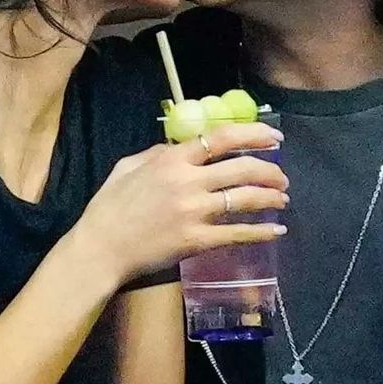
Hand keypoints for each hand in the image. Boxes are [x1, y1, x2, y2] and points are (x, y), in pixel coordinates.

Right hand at [79, 121, 288, 281]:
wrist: (100, 249)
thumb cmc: (108, 207)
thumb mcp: (127, 167)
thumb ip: (157, 153)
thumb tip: (182, 147)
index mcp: (172, 160)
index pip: (222, 138)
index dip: (254, 135)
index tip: (274, 136)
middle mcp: (188, 182)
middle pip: (242, 168)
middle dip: (270, 170)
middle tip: (282, 176)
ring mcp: (194, 212)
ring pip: (246, 199)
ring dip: (271, 197)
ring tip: (282, 199)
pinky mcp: (197, 241)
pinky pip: (238, 234)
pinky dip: (262, 231)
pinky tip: (277, 230)